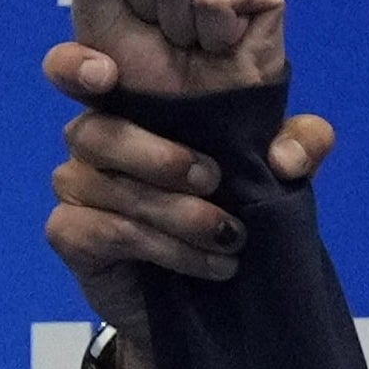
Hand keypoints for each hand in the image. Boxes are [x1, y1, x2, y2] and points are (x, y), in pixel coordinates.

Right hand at [43, 70, 336, 328]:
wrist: (209, 302)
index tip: (105, 75)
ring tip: (231, 240)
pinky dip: (163, 248)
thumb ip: (298, 145)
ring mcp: (75, 189)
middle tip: (214, 181)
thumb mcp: (275, 171)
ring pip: (110, 188)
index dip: (75, 65)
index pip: (76, 69)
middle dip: (160, 158)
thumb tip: (289, 155)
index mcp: (130, 105)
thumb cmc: (229, 212)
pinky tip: (207, 265)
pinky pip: (106, 232)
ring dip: (177, 215)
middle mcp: (93, 140)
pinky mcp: (70, 236)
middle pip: (99, 133)